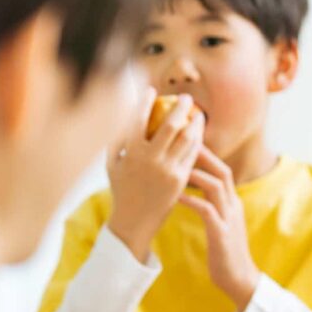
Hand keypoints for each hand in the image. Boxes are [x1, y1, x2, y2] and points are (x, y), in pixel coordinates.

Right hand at [107, 90, 203, 261]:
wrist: (135, 221)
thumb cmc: (121, 190)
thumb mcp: (112, 164)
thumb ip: (115, 141)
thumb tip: (121, 116)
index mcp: (131, 152)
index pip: (139, 119)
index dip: (146, 102)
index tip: (152, 90)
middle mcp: (151, 159)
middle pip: (170, 125)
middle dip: (180, 108)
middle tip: (187, 98)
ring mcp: (168, 169)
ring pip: (187, 140)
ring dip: (195, 124)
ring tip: (198, 114)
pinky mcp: (181, 179)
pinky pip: (192, 156)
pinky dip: (197, 142)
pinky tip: (199, 135)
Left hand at [180, 146, 260, 311]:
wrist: (240, 279)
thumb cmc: (226, 252)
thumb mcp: (222, 223)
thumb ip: (212, 206)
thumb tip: (194, 193)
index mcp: (234, 203)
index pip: (223, 170)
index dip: (207, 155)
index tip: (187, 143)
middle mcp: (234, 206)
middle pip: (222, 171)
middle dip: (203, 156)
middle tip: (181, 144)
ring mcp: (229, 219)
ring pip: (216, 186)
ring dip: (196, 175)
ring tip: (175, 166)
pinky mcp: (222, 233)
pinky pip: (207, 210)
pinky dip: (191, 201)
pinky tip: (175, 196)